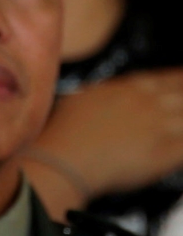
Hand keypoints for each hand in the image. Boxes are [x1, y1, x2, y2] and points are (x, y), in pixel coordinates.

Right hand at [25, 68, 182, 215]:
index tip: (182, 78)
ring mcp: (161, 126)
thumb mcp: (79, 98)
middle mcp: (149, 103)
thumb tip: (104, 92)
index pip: (168, 78)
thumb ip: (101, 93)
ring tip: (182, 124)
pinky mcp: (167, 152)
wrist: (67, 157)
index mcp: (130, 88)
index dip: (180, 78)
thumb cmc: (65, 131)